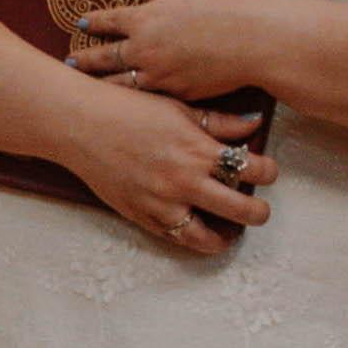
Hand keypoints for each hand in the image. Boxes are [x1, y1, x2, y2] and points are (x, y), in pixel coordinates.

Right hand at [64, 75, 274, 257]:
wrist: (79, 124)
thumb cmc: (128, 109)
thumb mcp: (178, 108)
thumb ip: (220, 122)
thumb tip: (255, 123)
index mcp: (197, 151)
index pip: (252, 170)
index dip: (268, 172)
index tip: (268, 171)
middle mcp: (184, 182)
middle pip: (240, 211)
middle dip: (258, 213)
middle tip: (259, 211)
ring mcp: (161, 204)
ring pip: (206, 238)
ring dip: (225, 237)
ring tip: (230, 232)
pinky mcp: (141, 216)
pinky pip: (174, 238)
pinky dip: (191, 238)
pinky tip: (197, 229)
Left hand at [70, 0, 289, 105]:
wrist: (257, 39)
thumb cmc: (230, 6)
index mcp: (147, 18)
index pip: (110, 20)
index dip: (94, 22)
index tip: (81, 23)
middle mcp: (146, 50)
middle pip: (106, 57)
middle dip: (86, 60)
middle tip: (70, 64)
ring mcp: (161, 76)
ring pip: (123, 84)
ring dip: (105, 85)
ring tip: (90, 89)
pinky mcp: (180, 95)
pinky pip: (150, 98)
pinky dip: (135, 100)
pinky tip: (127, 104)